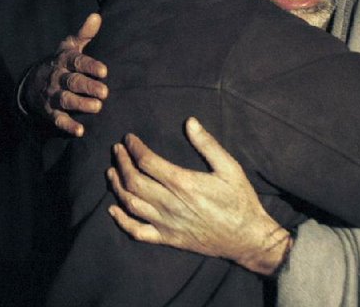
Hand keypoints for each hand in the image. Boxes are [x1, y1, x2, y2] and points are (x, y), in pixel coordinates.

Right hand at [22, 13, 108, 135]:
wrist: (32, 83)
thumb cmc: (60, 63)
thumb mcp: (69, 47)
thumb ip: (84, 34)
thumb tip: (97, 16)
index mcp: (64, 60)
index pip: (77, 62)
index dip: (90, 66)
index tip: (104, 71)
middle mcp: (58, 77)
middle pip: (73, 82)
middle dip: (88, 87)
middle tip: (105, 92)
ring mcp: (53, 95)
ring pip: (66, 100)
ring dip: (81, 104)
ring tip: (97, 108)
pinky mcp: (50, 112)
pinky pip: (58, 119)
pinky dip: (68, 125)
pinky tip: (80, 131)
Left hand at [107, 117, 290, 275]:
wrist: (247, 238)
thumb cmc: (240, 200)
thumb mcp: (230, 168)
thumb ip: (207, 144)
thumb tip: (190, 122)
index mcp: (183, 183)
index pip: (147, 162)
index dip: (134, 148)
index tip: (129, 139)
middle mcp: (170, 204)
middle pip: (134, 181)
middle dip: (121, 163)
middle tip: (117, 150)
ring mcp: (166, 223)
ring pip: (131, 204)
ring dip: (117, 186)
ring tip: (112, 171)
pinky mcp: (168, 238)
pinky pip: (137, 231)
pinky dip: (122, 220)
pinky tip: (114, 209)